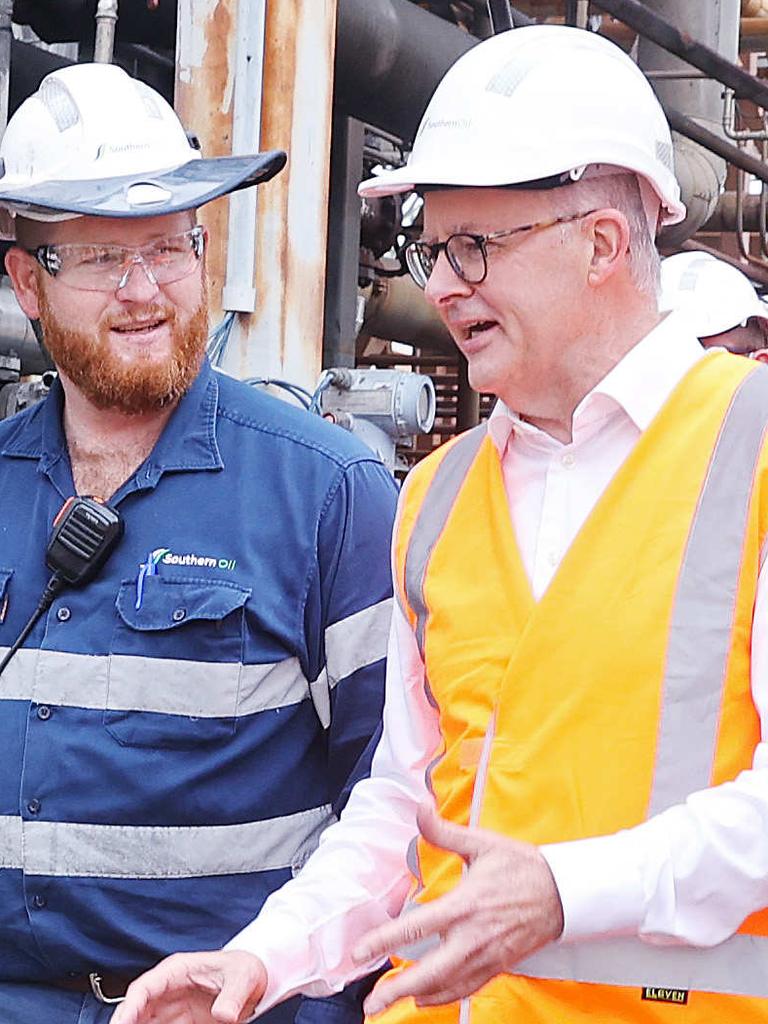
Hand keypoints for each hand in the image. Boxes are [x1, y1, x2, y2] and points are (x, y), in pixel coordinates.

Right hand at [110, 950, 266, 1023]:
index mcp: (178, 970)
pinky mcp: (182, 1023)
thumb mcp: (243, 977)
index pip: (144, 988)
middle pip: (137, 1010)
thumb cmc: (246, 968)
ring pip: (145, 1023)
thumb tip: (224, 1015)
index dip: (128, 1008)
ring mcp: (174, 1008)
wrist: (258, 978)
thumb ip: (232, 996)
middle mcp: (170, 989)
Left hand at [352, 803, 563, 1014]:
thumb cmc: (522, 867)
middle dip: (397, 989)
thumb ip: (444, 831)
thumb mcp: (482, 843)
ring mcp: (487, 956)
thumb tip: (420, 806)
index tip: (361, 950)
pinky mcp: (498, 965)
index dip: (385, 940)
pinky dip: (444, 996)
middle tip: (372, 1002)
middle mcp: (473, 937)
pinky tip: (427, 999)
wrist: (563, 892)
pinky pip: (467, 988)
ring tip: (391, 1004)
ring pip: (447, 986)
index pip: (417, 928)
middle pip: (429, 971)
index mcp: (465, 905)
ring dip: (417, 996)